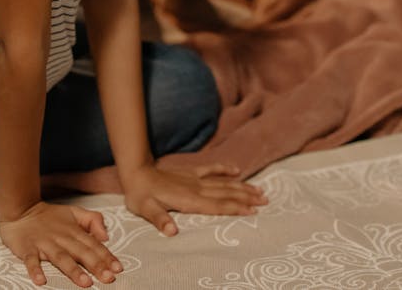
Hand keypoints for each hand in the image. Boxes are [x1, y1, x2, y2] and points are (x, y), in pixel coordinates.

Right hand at [0, 201, 123, 287]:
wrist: (21, 209)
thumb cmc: (50, 216)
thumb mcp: (74, 212)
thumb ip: (92, 220)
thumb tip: (105, 236)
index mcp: (73, 230)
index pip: (93, 244)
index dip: (106, 256)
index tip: (118, 269)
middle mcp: (61, 237)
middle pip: (81, 252)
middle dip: (96, 265)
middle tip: (109, 278)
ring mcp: (44, 243)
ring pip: (61, 258)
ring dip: (73, 270)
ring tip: (85, 282)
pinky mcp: (27, 248)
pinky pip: (31, 260)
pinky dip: (35, 270)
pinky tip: (40, 281)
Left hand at [123, 161, 267, 235]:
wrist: (136, 170)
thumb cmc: (140, 194)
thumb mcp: (146, 210)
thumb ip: (160, 219)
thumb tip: (172, 231)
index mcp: (189, 199)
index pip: (217, 205)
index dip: (236, 208)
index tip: (253, 211)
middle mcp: (196, 188)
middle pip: (226, 193)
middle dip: (247, 197)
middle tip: (265, 200)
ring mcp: (195, 178)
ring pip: (223, 183)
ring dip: (242, 186)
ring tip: (259, 190)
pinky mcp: (190, 172)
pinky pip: (212, 170)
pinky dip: (225, 170)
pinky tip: (236, 170)